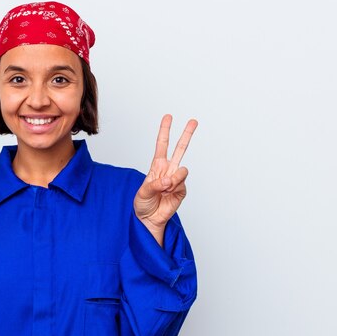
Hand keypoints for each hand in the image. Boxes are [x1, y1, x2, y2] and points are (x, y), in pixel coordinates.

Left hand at [134, 114, 197, 244]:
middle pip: (180, 149)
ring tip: (164, 188)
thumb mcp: (142, 192)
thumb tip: (168, 180)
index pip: (162, 145)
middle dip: (187, 134)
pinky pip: (181, 184)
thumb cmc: (143, 204)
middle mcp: (168, 170)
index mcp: (157, 166)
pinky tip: (167, 194)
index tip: (168, 116)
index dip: (165, 131)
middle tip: (194, 121)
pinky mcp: (182, 190)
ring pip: (182, 170)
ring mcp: (176, 180)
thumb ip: (155, 184)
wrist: (149, 219)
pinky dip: (174, 189)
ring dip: (173, 179)